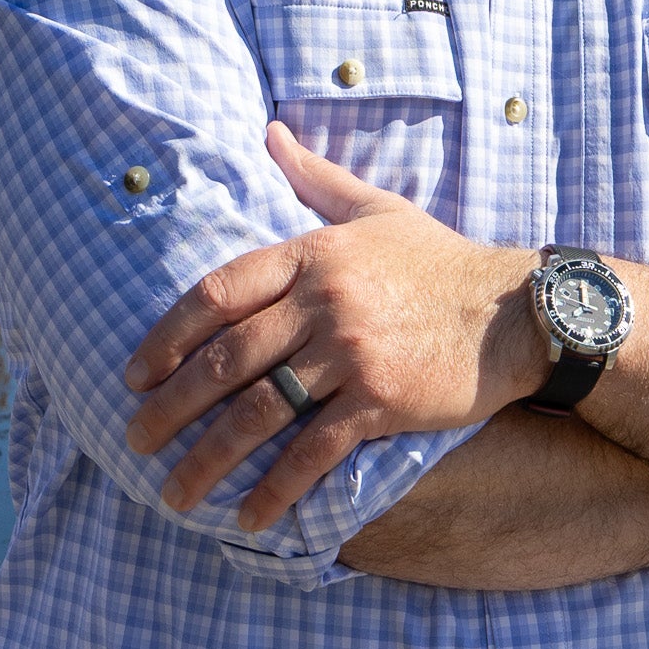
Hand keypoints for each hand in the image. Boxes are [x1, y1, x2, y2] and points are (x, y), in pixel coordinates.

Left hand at [122, 123, 541, 533]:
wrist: (514, 311)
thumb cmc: (439, 260)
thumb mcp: (376, 209)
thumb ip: (315, 175)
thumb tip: (270, 132)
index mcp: (313, 252)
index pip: (217, 292)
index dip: (167, 336)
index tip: (134, 374)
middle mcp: (324, 301)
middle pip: (224, 361)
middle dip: (170, 408)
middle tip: (134, 439)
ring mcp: (351, 353)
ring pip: (257, 413)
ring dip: (207, 460)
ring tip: (175, 492)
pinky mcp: (381, 401)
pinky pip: (312, 453)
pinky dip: (275, 490)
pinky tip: (249, 517)